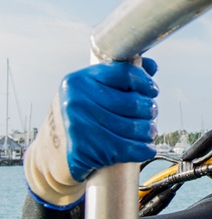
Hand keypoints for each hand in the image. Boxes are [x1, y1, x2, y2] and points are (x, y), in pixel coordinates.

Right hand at [24, 59, 158, 207]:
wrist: (52, 153)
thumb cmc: (79, 117)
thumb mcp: (91, 91)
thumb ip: (120, 78)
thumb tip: (150, 65)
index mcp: (79, 81)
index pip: (124, 73)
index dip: (145, 82)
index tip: (152, 90)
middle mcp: (77, 101)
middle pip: (135, 102)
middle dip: (149, 110)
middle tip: (150, 114)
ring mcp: (81, 126)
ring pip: (136, 127)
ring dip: (148, 131)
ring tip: (148, 131)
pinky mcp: (88, 150)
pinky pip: (131, 149)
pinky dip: (145, 149)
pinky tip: (146, 148)